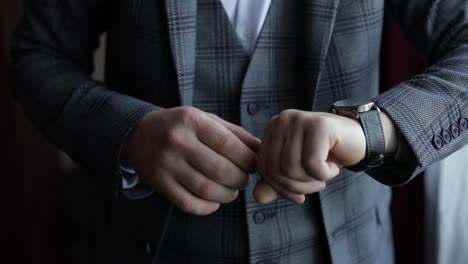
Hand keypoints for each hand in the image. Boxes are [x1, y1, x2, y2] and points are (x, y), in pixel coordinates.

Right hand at [123, 106, 260, 214]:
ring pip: (206, 189)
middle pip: (219, 170)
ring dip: (227, 195)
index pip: (228, 145)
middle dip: (240, 179)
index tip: (254, 165)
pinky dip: (207, 207)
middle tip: (243, 179)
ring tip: (232, 190)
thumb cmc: (182, 126)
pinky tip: (215, 201)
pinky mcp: (159, 183)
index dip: (248, 159)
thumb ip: (235, 134)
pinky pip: (188, 203)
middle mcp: (177, 141)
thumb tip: (263, 150)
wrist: (139, 134)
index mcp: (192, 121)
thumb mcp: (207, 120)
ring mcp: (166, 164)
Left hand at [254, 110, 366, 203]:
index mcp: (273, 127)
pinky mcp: (319, 125)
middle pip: (277, 169)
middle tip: (316, 185)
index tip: (299, 195)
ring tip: (324, 175)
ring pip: (292, 168)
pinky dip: (325, 174)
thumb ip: (276, 184)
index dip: (280, 188)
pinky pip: (313, 164)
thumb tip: (258, 197)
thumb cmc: (325, 155)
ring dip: (311, 182)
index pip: (264, 167)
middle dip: (296, 187)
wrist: (360, 141)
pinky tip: (333, 166)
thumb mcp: (297, 172)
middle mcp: (283, 119)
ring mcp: (300, 119)